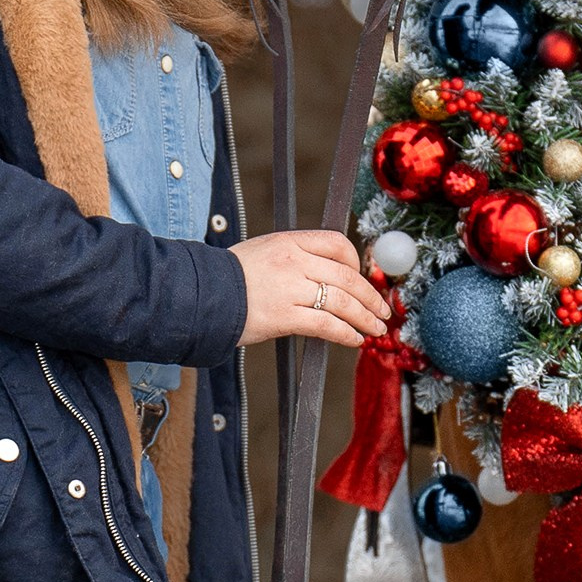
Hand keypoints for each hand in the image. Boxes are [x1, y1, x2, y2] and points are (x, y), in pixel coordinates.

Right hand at [231, 227, 392, 349]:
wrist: (199, 295)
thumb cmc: (228, 279)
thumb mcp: (262, 253)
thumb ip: (293, 260)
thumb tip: (323, 278)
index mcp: (289, 242)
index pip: (337, 243)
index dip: (356, 262)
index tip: (361, 279)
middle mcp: (293, 262)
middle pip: (347, 276)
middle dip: (371, 297)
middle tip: (382, 311)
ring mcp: (290, 289)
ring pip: (343, 302)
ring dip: (365, 318)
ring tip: (376, 330)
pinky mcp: (284, 317)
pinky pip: (326, 325)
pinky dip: (346, 333)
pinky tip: (354, 340)